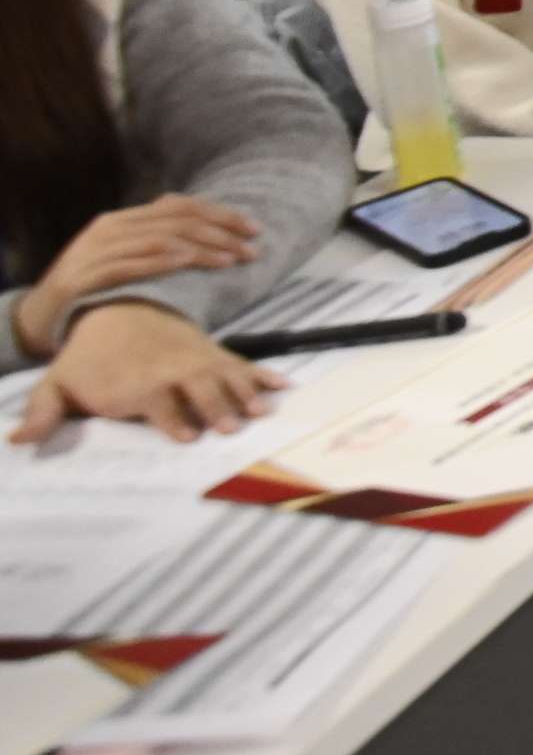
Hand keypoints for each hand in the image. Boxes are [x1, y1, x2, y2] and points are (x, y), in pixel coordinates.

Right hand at [8, 195, 259, 358]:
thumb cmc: (92, 288)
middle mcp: (109, 229)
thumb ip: (158, 243)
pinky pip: (127, 265)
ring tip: (230, 259)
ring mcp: (94, 252)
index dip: (220, 214)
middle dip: (220, 233)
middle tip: (252, 249)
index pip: (179, 206)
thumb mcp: (124, 258)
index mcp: (122, 220)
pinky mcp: (83, 278)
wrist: (38, 316)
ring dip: (200, 249)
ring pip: (157, 240)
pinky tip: (185, 261)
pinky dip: (159, 261)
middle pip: (175, 221)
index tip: (254, 229)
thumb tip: (208, 234)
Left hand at [12, 301, 273, 444]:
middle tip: (231, 426)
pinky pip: (244, 365)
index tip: (187, 436)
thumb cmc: (87, 360)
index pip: (158, 404)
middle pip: (198, 391)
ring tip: (262, 411)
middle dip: (215, 408)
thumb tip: (17, 442)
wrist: (115, 312)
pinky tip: (285, 387)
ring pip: (226, 377)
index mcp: (138, 383)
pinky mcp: (214, 357)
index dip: (173, 421)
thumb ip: (41, 414)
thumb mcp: (57, 385)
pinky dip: (265, 375)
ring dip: (245, 394)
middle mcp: (171, 371)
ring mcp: (196, 362)